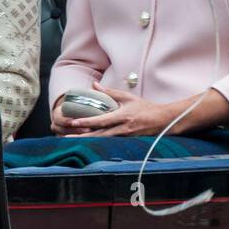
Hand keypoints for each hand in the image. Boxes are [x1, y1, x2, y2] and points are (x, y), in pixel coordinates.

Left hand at [57, 82, 174, 137]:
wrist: (163, 121)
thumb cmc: (145, 107)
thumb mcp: (127, 97)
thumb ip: (109, 92)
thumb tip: (94, 84)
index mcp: (122, 117)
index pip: (101, 121)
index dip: (86, 122)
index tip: (73, 122)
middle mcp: (122, 129)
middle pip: (98, 135)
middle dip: (82, 137)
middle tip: (66, 136)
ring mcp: (125, 137)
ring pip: (103, 141)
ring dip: (88, 141)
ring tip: (73, 141)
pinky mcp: (126, 142)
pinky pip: (110, 143)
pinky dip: (98, 143)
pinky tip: (89, 144)